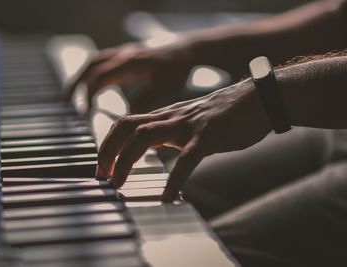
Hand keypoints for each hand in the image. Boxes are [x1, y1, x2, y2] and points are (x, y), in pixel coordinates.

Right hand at [64, 41, 194, 112]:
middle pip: (90, 66)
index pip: (99, 77)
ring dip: (81, 77)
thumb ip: (145, 100)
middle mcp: (123, 55)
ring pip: (93, 62)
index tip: (85, 113)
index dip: (89, 95)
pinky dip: (92, 75)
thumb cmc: (178, 67)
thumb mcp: (164, 87)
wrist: (187, 49)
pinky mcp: (126, 56)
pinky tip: (92, 88)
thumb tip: (125, 118)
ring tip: (71, 96)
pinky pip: (102, 63)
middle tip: (65, 102)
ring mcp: (123, 53)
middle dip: (76, 84)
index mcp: (130, 62)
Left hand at [95, 79, 270, 200]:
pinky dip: (175, 179)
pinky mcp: (209, 136)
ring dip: (127, 161)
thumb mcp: (189, 122)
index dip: (108, 144)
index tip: (102, 167)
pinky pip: (187, 158)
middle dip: (107, 151)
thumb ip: (169, 133)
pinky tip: (169, 197)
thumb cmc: (224, 114)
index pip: (125, 123)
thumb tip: (150, 148)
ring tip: (119, 185)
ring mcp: (189, 125)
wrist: (258, 98)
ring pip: (145, 137)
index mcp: (166, 116)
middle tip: (101, 177)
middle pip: (126, 127)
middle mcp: (171, 117)